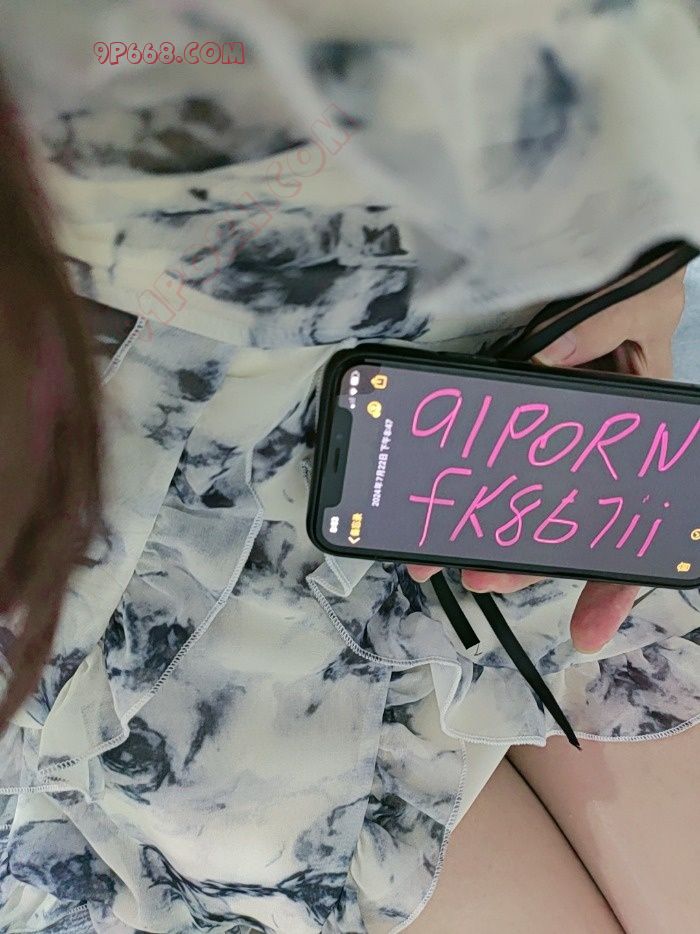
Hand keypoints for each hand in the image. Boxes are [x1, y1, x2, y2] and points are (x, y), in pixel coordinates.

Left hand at [408, 265, 686, 652]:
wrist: (610, 251)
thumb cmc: (638, 281)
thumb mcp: (639, 308)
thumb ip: (603, 331)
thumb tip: (546, 361)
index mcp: (635, 447)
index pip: (633, 529)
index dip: (613, 584)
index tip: (584, 631)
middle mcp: (589, 451)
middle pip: (562, 527)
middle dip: (518, 563)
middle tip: (473, 580)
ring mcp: (548, 436)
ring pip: (518, 500)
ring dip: (480, 532)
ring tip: (433, 553)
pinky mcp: (515, 407)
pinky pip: (489, 453)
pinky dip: (461, 479)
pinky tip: (426, 499)